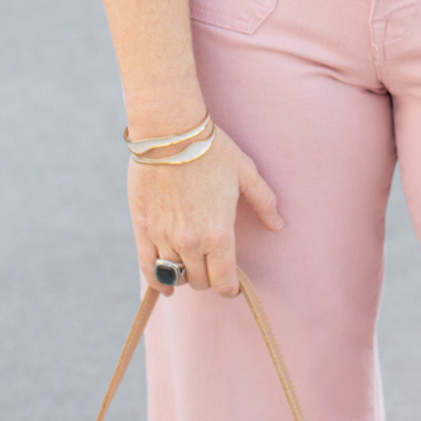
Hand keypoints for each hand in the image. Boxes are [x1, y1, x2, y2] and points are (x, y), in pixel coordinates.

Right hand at [128, 126, 282, 296]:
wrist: (171, 133)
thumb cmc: (212, 150)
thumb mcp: (245, 173)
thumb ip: (264, 202)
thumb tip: (277, 225)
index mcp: (220, 233)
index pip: (224, 281)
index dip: (230, 288)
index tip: (232, 286)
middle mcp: (192, 243)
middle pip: (200, 281)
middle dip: (209, 277)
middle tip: (212, 265)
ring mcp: (165, 238)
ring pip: (176, 276)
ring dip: (185, 275)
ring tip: (190, 267)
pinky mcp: (143, 229)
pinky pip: (148, 268)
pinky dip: (157, 282)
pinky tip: (165, 286)